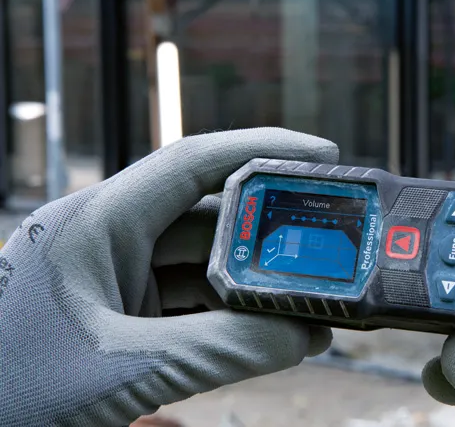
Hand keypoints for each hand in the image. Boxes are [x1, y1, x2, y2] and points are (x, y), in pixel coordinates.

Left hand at [0, 128, 337, 426]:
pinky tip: (277, 338)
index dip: (262, 150)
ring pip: (206, 271)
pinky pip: (192, 311)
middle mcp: (108, 241)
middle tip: (331, 247)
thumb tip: (303, 337)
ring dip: (259, 290)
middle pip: (210, 220)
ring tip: (315, 308)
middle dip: (271, 237)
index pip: (191, 163)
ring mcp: (116, 283)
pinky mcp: (123, 323)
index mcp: (95, 222)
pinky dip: (235, 324)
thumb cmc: (12, 395)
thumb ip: (217, 350)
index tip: (323, 155)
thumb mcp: (120, 370)